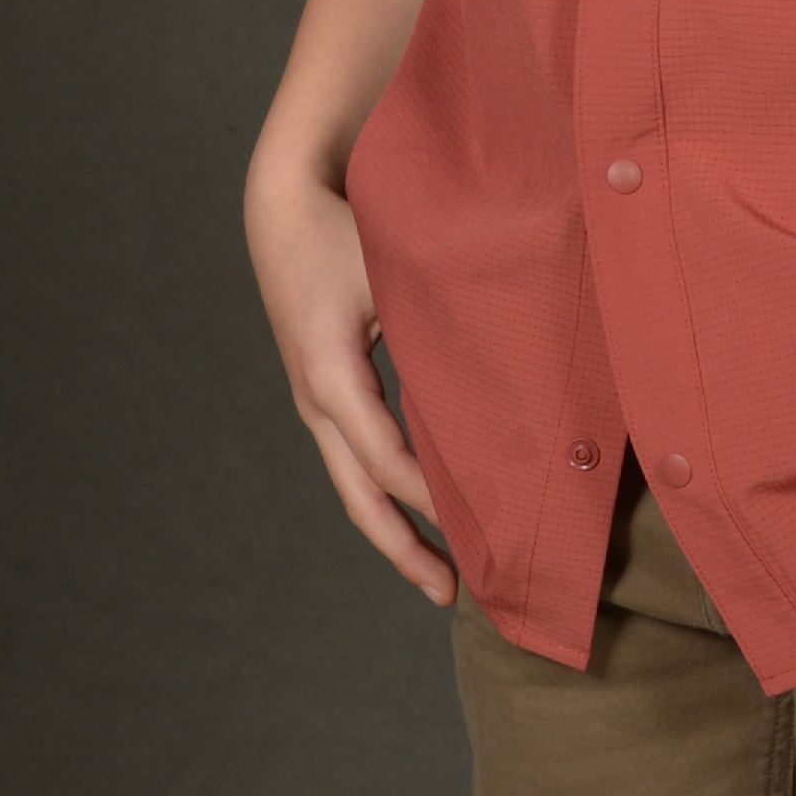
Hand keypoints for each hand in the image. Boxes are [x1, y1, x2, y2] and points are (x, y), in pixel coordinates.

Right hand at [246, 165, 455, 610]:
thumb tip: (511, 366)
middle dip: (405, 549)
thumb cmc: (346, 226)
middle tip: (453, 594)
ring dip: (395, 530)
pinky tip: (426, 506)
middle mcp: (317, 399)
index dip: (435, 502)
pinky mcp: (324, 389)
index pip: (388, 460)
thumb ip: (444, 320)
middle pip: (360, 497)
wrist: (284, 201)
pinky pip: (356, 456)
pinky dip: (388, 490)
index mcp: (332, 377)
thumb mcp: (395, 270)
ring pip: (353, 485)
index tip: (487, 529)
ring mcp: (315, 399)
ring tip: (441, 574)